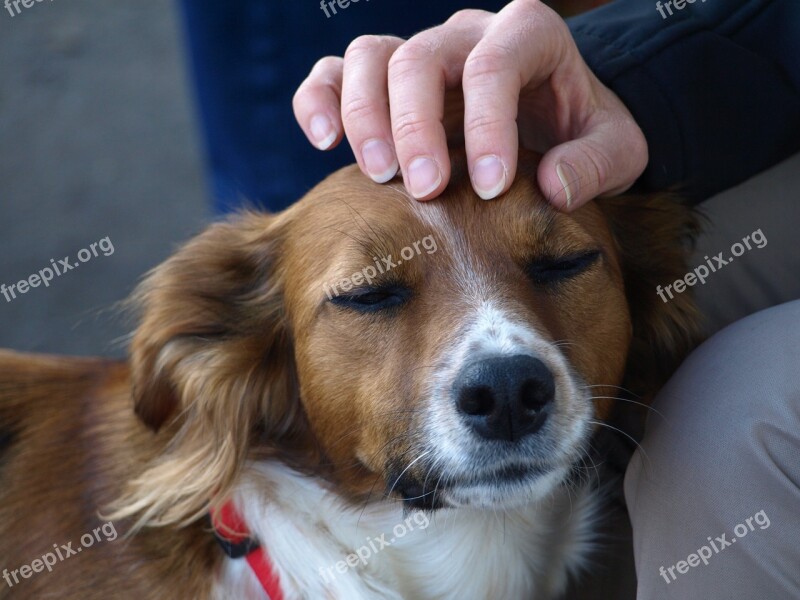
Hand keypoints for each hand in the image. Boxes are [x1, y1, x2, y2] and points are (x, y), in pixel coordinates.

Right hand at [293, 0, 646, 210]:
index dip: (486, 124)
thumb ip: (596, 163)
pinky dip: (320, 100)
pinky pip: (336, 72)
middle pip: (419, 57)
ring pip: (371, 56)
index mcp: (529, 35)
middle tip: (423, 190)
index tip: (488, 187)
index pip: (494, 64)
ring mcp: (421, 52)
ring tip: (378, 176)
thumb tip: (552, 186)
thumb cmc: (584, 133)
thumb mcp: (617, 149)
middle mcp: (467, 34)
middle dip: (415, 125)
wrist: (554, 120)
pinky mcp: (387, 79)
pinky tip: (323, 142)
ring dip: (364, 115)